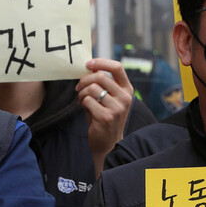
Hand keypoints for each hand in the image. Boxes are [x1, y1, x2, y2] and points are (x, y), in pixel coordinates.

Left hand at [76, 59, 133, 174]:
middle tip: (78, 88)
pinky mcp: (106, 117)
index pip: (117, 67)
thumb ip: (103, 84)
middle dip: (84, 80)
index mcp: (127, 90)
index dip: (101, 62)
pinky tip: (85, 109)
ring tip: (82, 100)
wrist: (108, 143)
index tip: (88, 64)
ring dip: (82, 94)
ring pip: (92, 89)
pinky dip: (82, 103)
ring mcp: (117, 108)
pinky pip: (87, 101)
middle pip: (100, 77)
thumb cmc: (105, 117)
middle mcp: (125, 98)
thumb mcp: (108, 98)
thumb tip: (90, 66)